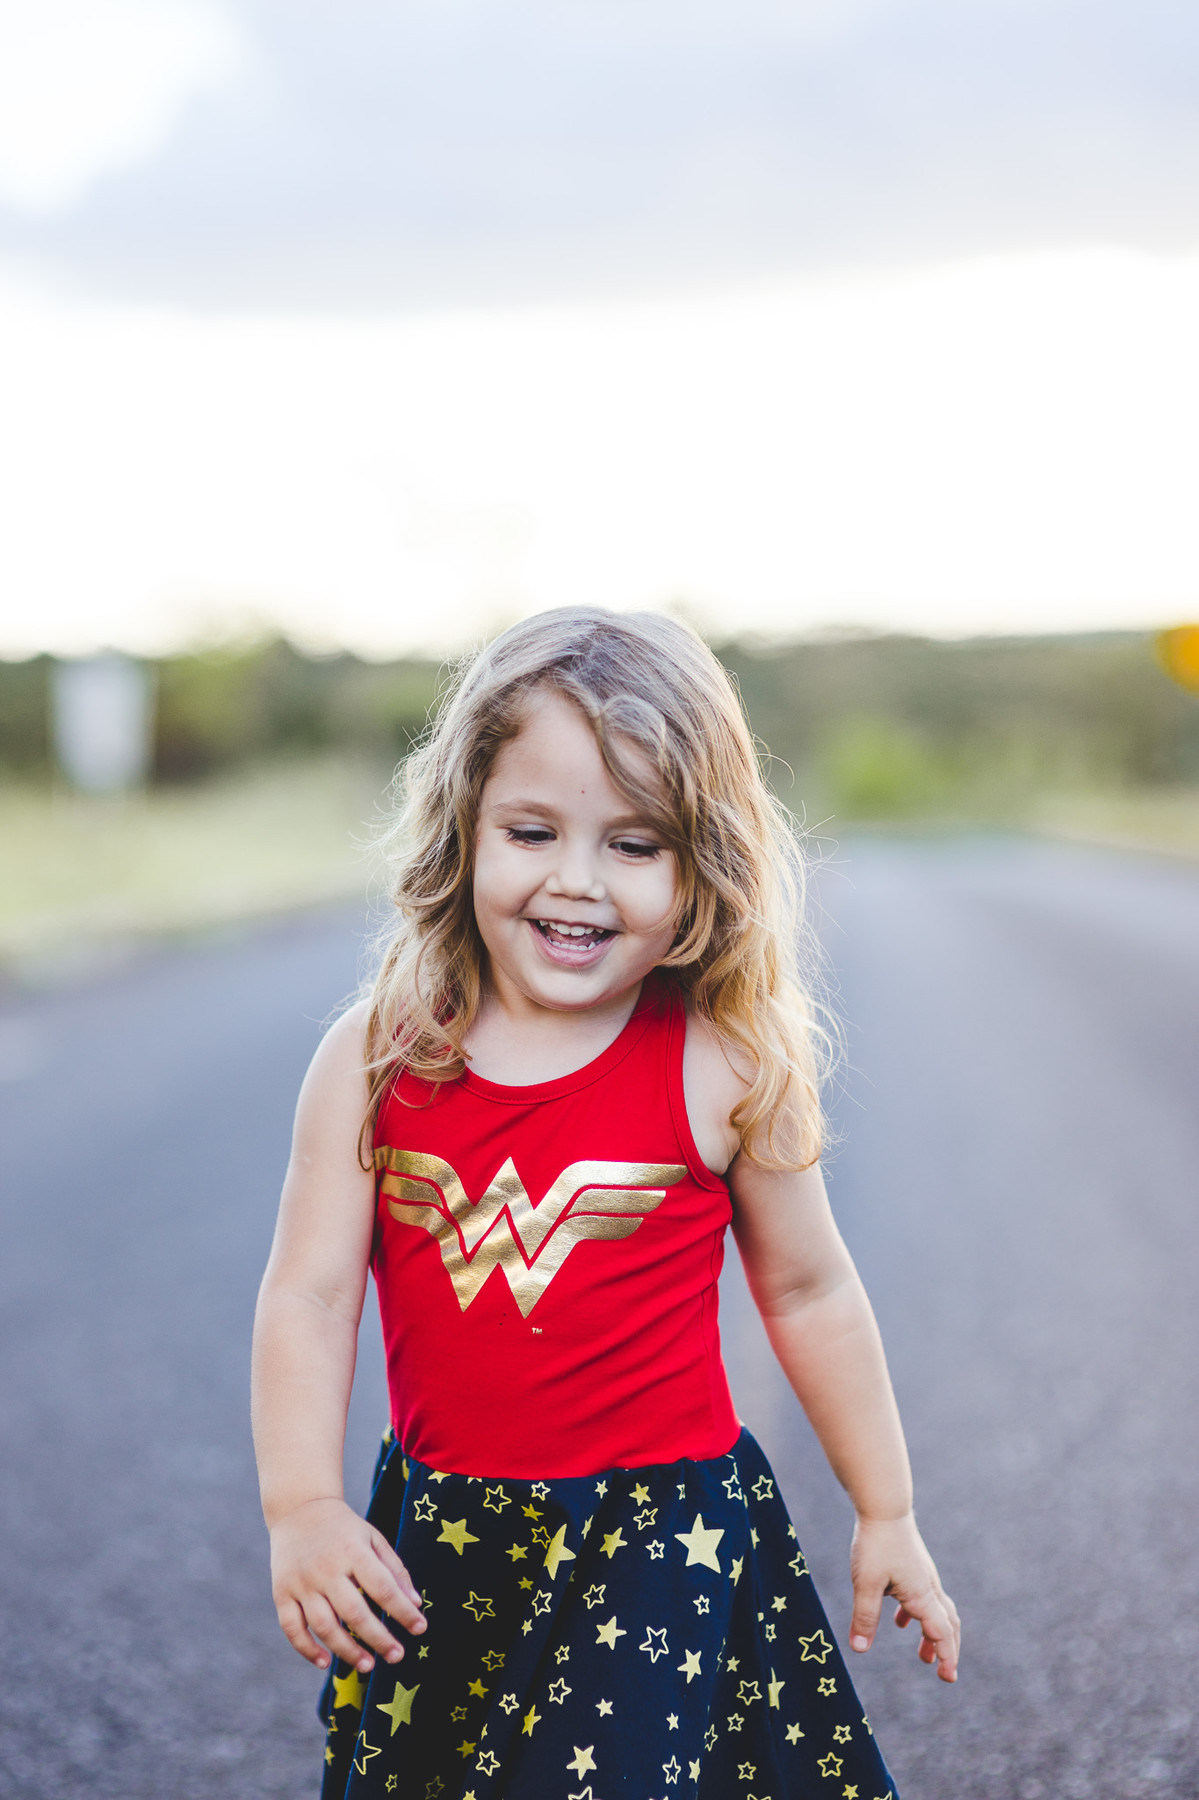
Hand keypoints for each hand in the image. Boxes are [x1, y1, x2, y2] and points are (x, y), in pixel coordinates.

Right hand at [269, 1497, 426, 1672]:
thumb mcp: (373, 1538)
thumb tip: (416, 1604)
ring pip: (324, 1625)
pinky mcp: (282, 1593)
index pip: (382, 1587)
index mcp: (353, 1551)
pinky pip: (292, 1628)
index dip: (403, 1612)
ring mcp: (301, 1583)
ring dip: (347, 1650)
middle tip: (397, 1656)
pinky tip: (325, 1662)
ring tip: (368, 1665)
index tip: (420, 1629)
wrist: (299, 1509)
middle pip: (354, 1612)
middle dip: (378, 1638)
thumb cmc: (344, 1529)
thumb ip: (395, 1569)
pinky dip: (307, 1649)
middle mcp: (326, 1568)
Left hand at [848, 1512, 959, 1682]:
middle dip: (948, 1650)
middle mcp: (928, 1586)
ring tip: (923, 1656)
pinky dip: (916, 1615)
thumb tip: (860, 1650)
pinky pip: (921, 1597)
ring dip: (932, 1635)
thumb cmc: (876, 1543)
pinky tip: (899, 1620)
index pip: (941, 1633)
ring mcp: (922, 1575)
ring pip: (936, 1611)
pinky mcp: (913, 1566)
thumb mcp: (866, 1583)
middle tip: (945, 1674)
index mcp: (922, 1595)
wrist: (884, 1506)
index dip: (947, 1656)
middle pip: (947, 1624)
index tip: (949, 1678)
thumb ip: (864, 1617)